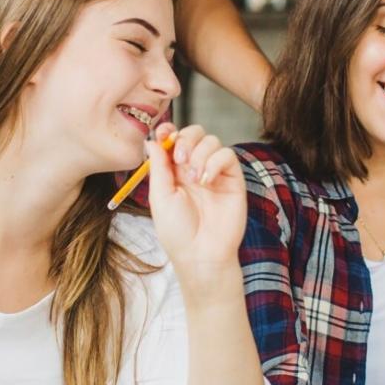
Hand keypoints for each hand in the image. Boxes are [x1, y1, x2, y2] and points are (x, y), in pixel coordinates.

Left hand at [145, 123, 247, 274]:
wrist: (201, 253)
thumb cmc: (177, 231)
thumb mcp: (160, 197)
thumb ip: (158, 167)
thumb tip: (151, 140)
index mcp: (174, 171)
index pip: (173, 139)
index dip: (169, 131)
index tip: (163, 132)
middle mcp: (195, 167)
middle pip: (194, 133)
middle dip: (186, 138)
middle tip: (180, 157)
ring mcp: (215, 172)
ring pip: (212, 140)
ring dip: (200, 153)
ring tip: (194, 178)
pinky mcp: (233, 179)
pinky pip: (227, 155)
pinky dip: (215, 162)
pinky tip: (207, 180)